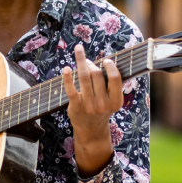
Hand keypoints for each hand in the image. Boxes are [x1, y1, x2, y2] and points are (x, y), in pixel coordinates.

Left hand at [62, 45, 122, 176]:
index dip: (110, 66)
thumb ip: (110, 85)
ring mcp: (89, 105)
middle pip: (97, 75)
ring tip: (79, 52)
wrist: (91, 130)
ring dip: (80, 62)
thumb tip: (104, 61)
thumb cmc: (101, 109)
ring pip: (84, 78)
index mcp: (116, 101)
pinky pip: (71, 89)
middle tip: (87, 60)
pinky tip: (65, 68)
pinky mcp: (76, 106)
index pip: (115, 78)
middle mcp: (103, 104)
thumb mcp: (111, 100)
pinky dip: (67, 77)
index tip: (106, 60)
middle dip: (91, 63)